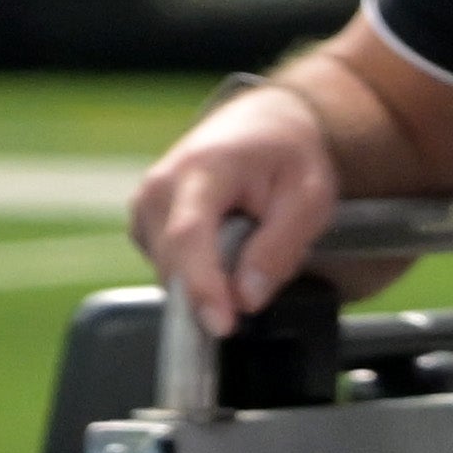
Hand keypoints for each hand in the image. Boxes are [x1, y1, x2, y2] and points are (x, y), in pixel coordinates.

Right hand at [127, 82, 345, 337]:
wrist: (260, 127)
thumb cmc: (287, 158)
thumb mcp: (309, 197)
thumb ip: (280, 248)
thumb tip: (247, 299)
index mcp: (201, 169)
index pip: (189, 236)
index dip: (202, 286)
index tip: (221, 325)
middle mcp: (159, 186)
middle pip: (174, 263)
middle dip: (215, 289)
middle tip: (262, 268)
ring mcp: (144, 205)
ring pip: (169, 272)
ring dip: (210, 277)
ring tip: (246, 238)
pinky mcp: (144, 224)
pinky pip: (169, 268)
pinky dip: (199, 271)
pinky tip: (225, 244)